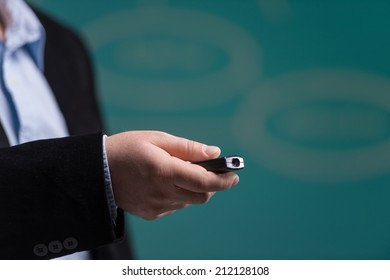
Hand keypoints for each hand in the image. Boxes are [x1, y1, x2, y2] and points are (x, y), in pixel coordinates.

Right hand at [105, 131, 238, 219]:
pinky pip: (175, 206)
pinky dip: (178, 195)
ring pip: (189, 202)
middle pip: (202, 196)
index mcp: (164, 171)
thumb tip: (214, 153)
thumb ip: (188, 148)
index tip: (234, 175)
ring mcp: (156, 206)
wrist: (95, 171)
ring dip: (192, 189)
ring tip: (178, 172)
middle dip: (211, 185)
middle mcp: (162, 193)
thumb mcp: (157, 139)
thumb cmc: (127, 148)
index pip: (204, 182)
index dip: (224, 180)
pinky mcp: (150, 213)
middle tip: (209, 171)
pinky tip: (164, 182)